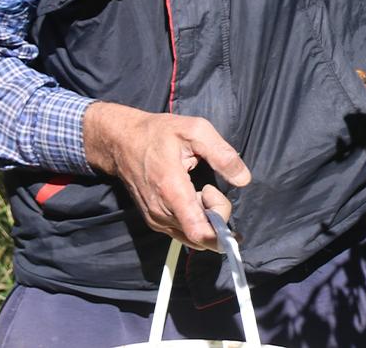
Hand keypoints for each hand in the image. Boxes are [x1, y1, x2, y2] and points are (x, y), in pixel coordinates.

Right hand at [83, 102, 251, 250]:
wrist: (121, 142)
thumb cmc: (158, 134)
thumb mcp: (196, 130)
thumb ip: (222, 154)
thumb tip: (243, 179)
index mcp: (172, 191)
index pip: (200, 232)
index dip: (222, 231)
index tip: (223, 200)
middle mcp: (161, 213)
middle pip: (203, 234)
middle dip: (216, 214)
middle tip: (210, 187)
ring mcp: (156, 220)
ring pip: (194, 236)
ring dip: (205, 217)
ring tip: (199, 190)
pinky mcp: (154, 221)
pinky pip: (183, 232)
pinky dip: (195, 219)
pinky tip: (191, 196)